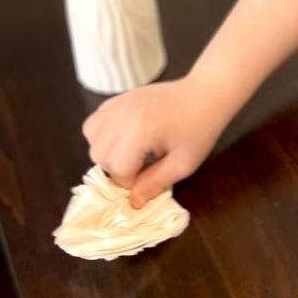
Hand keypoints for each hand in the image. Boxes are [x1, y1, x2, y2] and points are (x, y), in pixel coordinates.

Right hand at [81, 74, 234, 208]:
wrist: (205, 94)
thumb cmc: (199, 129)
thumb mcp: (183, 164)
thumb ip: (155, 183)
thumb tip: (133, 203)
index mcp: (139, 131)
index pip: (117, 169)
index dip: (131, 180)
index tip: (149, 176)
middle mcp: (122, 115)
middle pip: (99, 155)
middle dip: (117, 168)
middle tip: (142, 165)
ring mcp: (117, 103)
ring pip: (92, 138)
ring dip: (107, 151)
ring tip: (132, 151)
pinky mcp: (117, 98)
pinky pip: (94, 122)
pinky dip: (103, 134)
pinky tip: (125, 137)